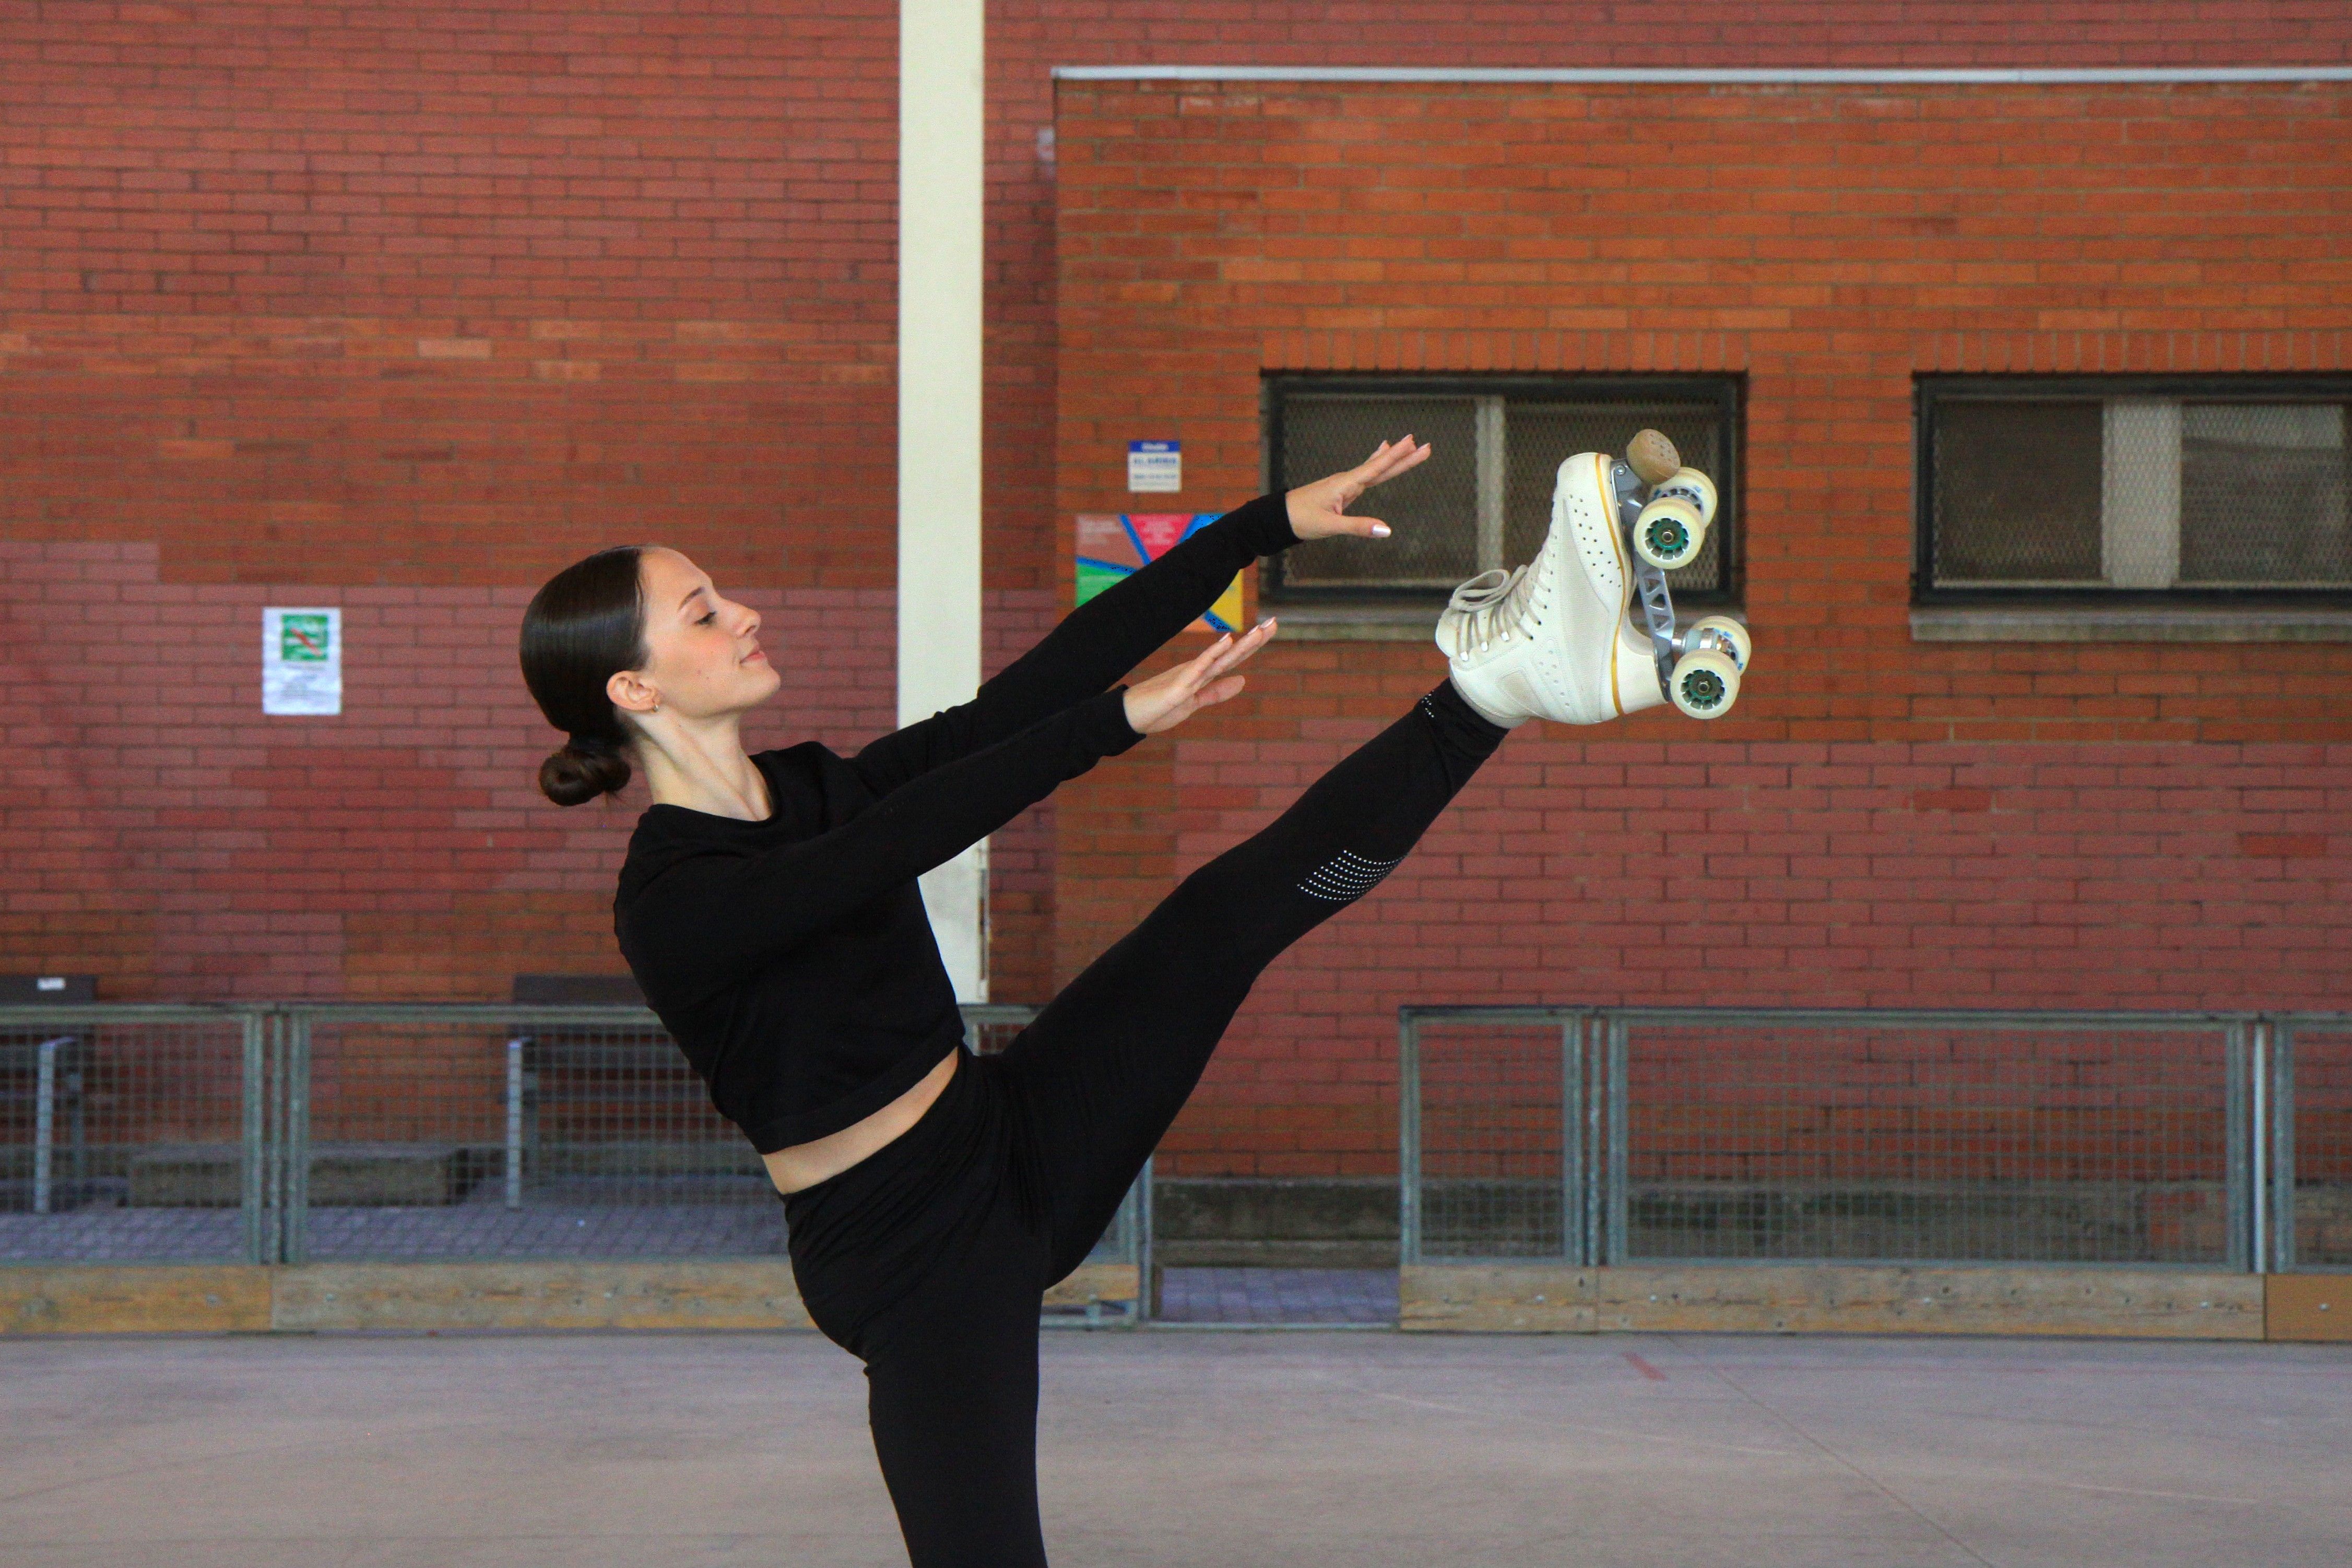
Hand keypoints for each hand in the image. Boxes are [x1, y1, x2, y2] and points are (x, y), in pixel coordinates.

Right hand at [1122, 618, 1278, 735]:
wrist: (1130, 717)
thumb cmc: (1158, 708)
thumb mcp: (1193, 702)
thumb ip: (1216, 691)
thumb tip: (1243, 680)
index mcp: (1203, 674)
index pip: (1234, 658)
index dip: (1253, 644)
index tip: (1270, 628)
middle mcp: (1198, 670)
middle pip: (1232, 654)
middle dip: (1254, 640)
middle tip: (1275, 622)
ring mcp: (1188, 676)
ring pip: (1219, 658)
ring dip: (1240, 645)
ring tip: (1259, 631)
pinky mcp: (1178, 687)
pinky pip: (1198, 668)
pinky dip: (1213, 654)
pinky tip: (1227, 641)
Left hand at [1285, 435, 1431, 541]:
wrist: (1280, 516)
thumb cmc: (1301, 519)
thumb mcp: (1330, 526)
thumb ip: (1358, 527)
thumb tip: (1387, 530)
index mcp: (1345, 484)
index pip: (1376, 468)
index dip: (1396, 456)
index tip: (1413, 443)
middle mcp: (1347, 480)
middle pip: (1380, 466)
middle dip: (1403, 457)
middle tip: (1425, 445)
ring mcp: (1345, 484)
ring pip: (1375, 469)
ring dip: (1393, 459)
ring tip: (1410, 445)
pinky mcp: (1343, 490)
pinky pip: (1366, 475)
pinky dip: (1377, 464)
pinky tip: (1380, 455)